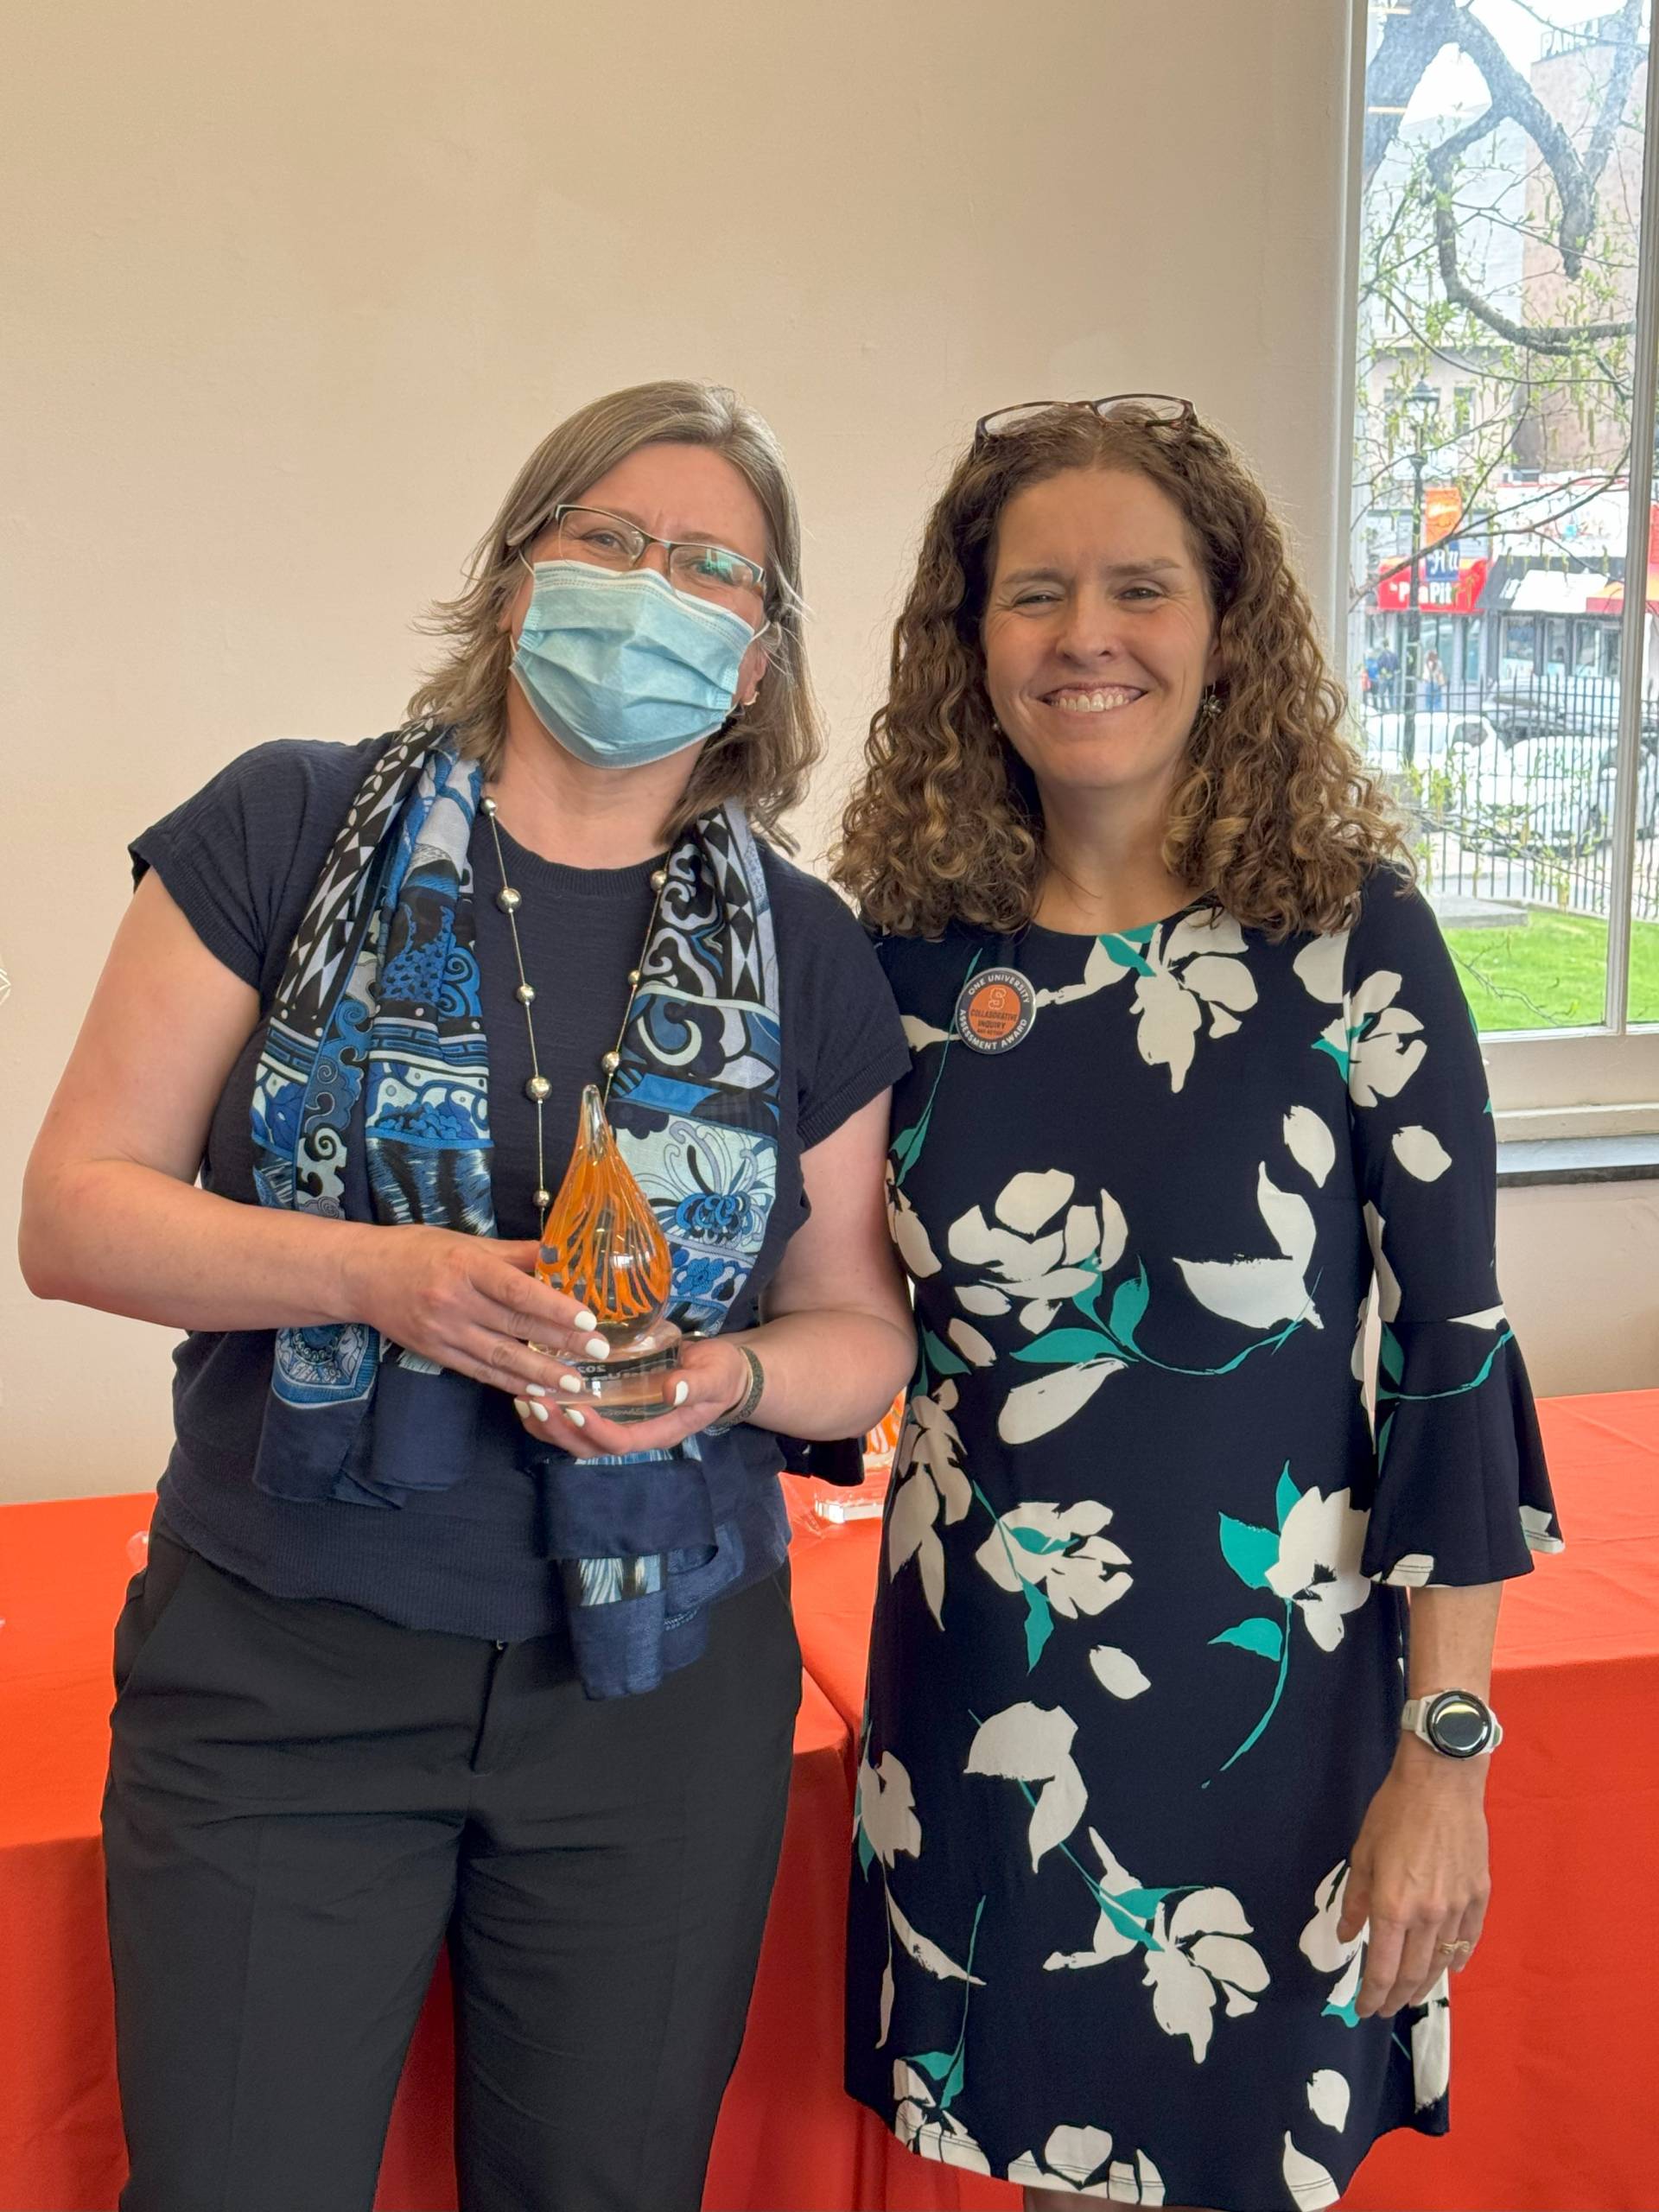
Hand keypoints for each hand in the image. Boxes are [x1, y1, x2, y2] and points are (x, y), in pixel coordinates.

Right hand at [344, 1226, 604, 1399]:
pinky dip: (511, 1383)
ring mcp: (444, 1332)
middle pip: (517, 1325)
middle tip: (600, 1352)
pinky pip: (481, 1372)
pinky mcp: (437, 1354)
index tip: (588, 1320)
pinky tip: (538, 1392)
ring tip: (576, 1384)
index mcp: (466, 1266)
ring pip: (501, 1357)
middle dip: (562, 1342)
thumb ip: (514, 1252)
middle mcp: (455, 1302)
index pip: (517, 1291)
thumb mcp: (466, 1241)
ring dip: (542, 1373)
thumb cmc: (418, 1251)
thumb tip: (560, 1254)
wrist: (362, 1276)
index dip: (554, 1307)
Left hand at [512, 1334, 750, 1457]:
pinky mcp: (610, 1410)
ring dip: (547, 1426)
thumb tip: (672, 1391)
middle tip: (536, 1403)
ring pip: (576, 1439)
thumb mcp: (716, 1376)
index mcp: (659, 1431)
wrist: (720, 1371)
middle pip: (589, 1447)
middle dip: (559, 1430)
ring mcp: (620, 1423)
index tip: (576, 1409)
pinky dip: (550, 1415)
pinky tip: (532, 1396)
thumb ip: (695, 1385)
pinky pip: (575, 1422)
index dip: (595, 1431)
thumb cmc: (720, 1373)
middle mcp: (635, 1433)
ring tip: (524, 1401)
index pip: (620, 1442)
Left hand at [1340, 1737, 1490, 2016]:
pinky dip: (1458, 1959)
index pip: (1382, 1968)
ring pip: (1442, 1962)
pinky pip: (1469, 1940)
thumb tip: (1347, 1935)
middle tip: (1384, 2009)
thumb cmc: (1394, 1811)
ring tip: (1412, 1996)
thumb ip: (1356, 1900)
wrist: (1442, 1781)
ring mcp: (1458, 1908)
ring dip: (1425, 1984)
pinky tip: (1451, 1968)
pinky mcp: (1479, 1896)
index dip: (1372, 1994)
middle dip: (1396, 1997)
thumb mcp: (1362, 1853)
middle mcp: (1428, 1916)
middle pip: (1413, 1973)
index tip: (1363, 2010)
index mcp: (1393, 1906)